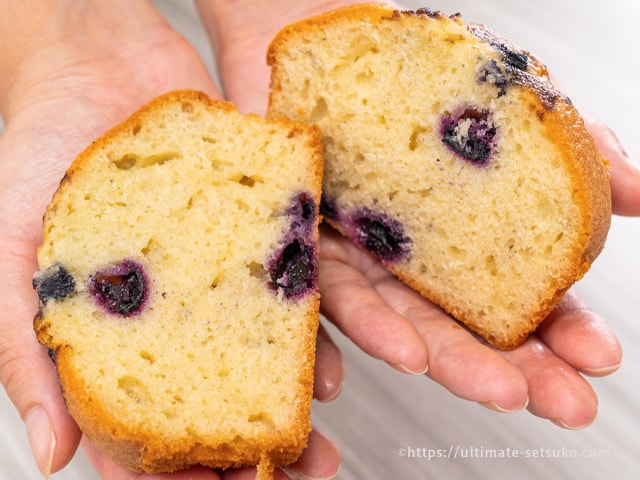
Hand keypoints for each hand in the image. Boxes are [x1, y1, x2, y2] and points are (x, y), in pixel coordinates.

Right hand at [0, 1, 340, 478]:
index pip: (141, 426)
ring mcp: (220, 274)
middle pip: (216, 399)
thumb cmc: (34, 153)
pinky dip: (312, 329)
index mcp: (114, 333)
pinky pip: (292, 287)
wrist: (93, 60)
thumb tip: (52, 453)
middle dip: (251, 452)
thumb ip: (21, 349)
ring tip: (323, 449)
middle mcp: (175, 312)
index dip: (170, 475)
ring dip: (293, 402)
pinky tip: (331, 367)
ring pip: (263, 353)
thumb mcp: (8, 255)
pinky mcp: (258, 231)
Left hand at [198, 0, 630, 429]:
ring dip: (438, 357)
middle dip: (511, 367)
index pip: (510, 298)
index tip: (598, 357)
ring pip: (393, 319)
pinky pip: (320, 291)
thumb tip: (634, 191)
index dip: (557, 329)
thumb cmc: (411, 81)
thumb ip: (567, 149)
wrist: (330, 48)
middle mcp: (402, 257)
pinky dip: (351, 327)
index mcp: (452, 239)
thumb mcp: (504, 105)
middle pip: (456, 326)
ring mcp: (351, 253)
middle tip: (560, 400)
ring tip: (490, 386)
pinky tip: (384, 358)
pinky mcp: (301, 238)